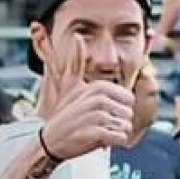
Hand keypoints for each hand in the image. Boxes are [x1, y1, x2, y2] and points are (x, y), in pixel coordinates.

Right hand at [37, 35, 135, 159]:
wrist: (50, 141)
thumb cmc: (65, 115)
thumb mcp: (70, 86)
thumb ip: (76, 62)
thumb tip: (77, 36)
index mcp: (98, 87)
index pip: (129, 99)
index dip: (120, 110)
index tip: (104, 115)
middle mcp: (98, 100)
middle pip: (128, 113)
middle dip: (119, 123)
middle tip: (101, 126)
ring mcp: (95, 117)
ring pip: (125, 126)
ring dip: (116, 133)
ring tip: (100, 133)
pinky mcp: (94, 134)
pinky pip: (120, 137)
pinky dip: (115, 142)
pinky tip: (103, 142)